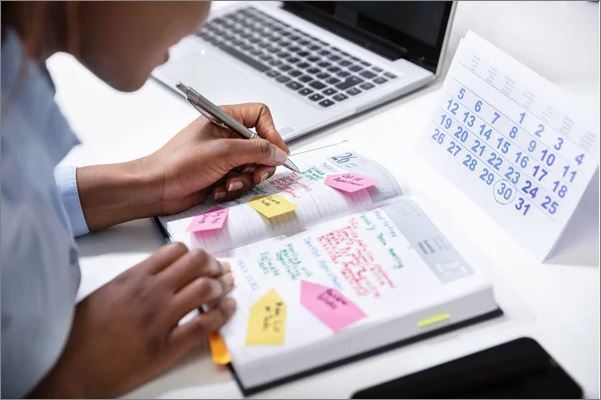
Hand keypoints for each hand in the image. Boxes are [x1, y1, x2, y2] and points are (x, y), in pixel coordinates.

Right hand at [30, 243, 235, 397]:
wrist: (70, 367)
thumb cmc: (83, 331)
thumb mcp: (108, 292)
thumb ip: (136, 279)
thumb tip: (164, 273)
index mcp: (135, 276)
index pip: (176, 250)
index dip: (197, 254)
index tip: (204, 262)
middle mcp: (151, 292)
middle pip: (197, 263)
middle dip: (214, 265)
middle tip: (220, 273)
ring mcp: (160, 318)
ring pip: (205, 288)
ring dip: (222, 286)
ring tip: (226, 289)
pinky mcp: (167, 346)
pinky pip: (205, 324)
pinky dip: (223, 313)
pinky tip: (228, 308)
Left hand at [77, 102, 288, 229]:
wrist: (157, 189)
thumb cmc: (177, 163)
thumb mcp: (223, 152)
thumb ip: (256, 150)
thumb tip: (279, 152)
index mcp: (224, 118)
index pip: (260, 116)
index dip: (272, 133)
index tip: (277, 152)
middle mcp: (226, 136)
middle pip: (261, 145)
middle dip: (259, 164)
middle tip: (254, 175)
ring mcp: (224, 156)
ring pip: (253, 167)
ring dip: (243, 180)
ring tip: (227, 184)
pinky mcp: (221, 175)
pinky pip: (241, 181)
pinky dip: (233, 188)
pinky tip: (217, 190)